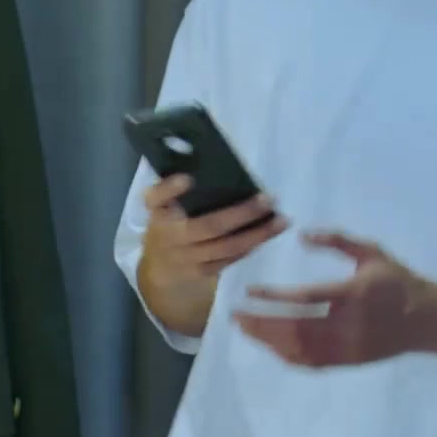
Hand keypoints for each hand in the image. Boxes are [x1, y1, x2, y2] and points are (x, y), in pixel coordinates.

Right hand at [138, 174, 288, 292]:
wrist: (159, 269)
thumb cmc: (169, 222)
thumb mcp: (165, 205)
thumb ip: (181, 190)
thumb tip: (220, 163)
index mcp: (156, 210)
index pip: (155, 197)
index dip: (170, 189)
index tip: (188, 178)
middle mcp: (168, 235)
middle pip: (208, 225)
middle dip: (242, 213)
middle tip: (269, 199)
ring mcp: (185, 257)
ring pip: (225, 247)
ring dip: (257, 234)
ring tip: (281, 221)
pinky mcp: (200, 272)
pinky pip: (229, 260)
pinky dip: (250, 246)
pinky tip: (267, 235)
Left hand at [232, 231, 436, 367]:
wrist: (428, 320)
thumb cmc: (397, 281)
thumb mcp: (371, 252)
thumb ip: (337, 240)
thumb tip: (302, 234)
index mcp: (352, 293)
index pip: (305, 298)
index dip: (274, 297)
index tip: (249, 291)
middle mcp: (347, 325)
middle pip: (294, 329)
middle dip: (261, 323)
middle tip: (235, 315)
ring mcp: (347, 347)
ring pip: (299, 350)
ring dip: (269, 341)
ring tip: (246, 329)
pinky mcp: (349, 361)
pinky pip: (311, 363)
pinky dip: (286, 355)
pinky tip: (270, 345)